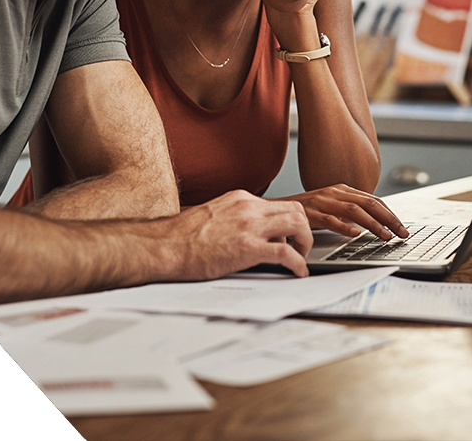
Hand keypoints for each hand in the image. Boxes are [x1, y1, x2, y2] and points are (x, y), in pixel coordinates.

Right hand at [168, 190, 312, 278]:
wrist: (165, 245)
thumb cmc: (182, 236)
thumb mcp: (214, 215)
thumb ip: (235, 218)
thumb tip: (248, 232)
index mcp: (240, 199)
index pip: (279, 204)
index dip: (290, 222)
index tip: (289, 237)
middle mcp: (248, 207)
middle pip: (296, 209)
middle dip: (304, 229)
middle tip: (300, 247)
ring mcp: (249, 226)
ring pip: (298, 224)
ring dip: (306, 243)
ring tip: (300, 258)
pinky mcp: (247, 248)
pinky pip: (286, 253)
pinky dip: (299, 264)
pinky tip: (297, 273)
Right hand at [282, 185, 408, 240]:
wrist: (277, 209)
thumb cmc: (305, 210)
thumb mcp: (330, 206)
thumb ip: (348, 211)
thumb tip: (372, 222)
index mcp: (340, 190)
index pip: (372, 200)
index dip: (390, 213)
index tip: (402, 227)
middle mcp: (333, 193)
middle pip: (368, 203)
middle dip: (389, 219)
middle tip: (401, 233)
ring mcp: (322, 202)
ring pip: (354, 211)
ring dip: (373, 225)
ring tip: (385, 236)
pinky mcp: (310, 213)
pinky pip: (330, 220)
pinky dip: (344, 226)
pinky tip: (355, 234)